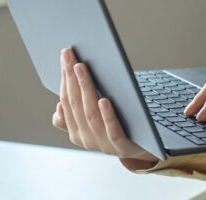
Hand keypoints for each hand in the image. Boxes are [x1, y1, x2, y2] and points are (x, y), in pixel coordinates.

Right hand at [54, 48, 158, 168]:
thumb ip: (80, 114)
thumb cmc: (121, 127)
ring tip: (83, 70)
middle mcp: (87, 138)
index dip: (65, 79)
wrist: (146, 149)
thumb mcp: (97, 121)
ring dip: (85, 90)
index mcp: (77, 132)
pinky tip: (104, 100)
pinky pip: (113, 131)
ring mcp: (104, 144)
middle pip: (76, 104)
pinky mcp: (123, 146)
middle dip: (71, 78)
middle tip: (70, 56)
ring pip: (91, 115)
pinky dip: (107, 115)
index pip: (67, 101)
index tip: (65, 57)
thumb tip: (59, 106)